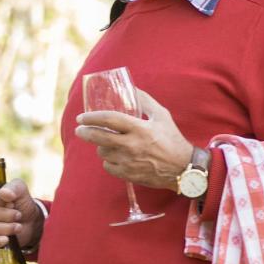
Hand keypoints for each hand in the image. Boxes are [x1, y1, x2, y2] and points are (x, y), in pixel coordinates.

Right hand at [0, 178, 43, 250]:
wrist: (27, 222)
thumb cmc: (20, 203)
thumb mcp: (21, 190)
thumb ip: (14, 187)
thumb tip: (3, 193)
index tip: (12, 203)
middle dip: (5, 215)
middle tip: (18, 215)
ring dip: (4, 228)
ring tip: (18, 227)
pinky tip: (6, 240)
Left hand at [74, 88, 193, 190]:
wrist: (184, 168)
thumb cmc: (172, 139)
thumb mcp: (162, 116)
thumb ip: (145, 101)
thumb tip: (131, 88)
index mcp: (140, 128)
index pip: (109, 119)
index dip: (91, 117)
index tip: (81, 117)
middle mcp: (132, 145)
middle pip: (98, 137)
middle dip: (84, 132)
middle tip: (79, 129)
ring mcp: (129, 162)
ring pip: (102, 152)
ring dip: (101, 146)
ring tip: (108, 142)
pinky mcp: (128, 175)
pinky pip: (108, 166)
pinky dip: (109, 161)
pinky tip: (116, 156)